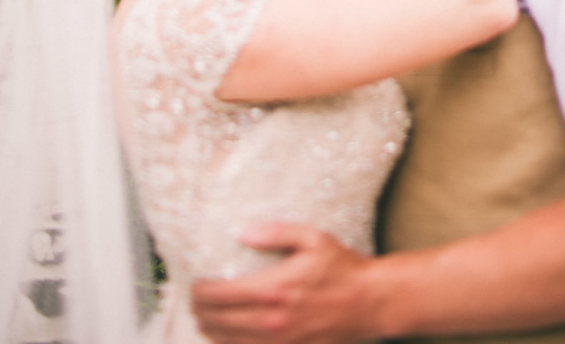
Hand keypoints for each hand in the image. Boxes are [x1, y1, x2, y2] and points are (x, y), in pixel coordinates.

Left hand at [191, 222, 373, 343]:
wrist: (370, 302)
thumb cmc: (342, 267)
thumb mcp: (312, 238)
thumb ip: (276, 232)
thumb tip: (242, 232)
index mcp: (273, 289)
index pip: (220, 296)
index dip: (199, 292)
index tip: (194, 283)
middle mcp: (272, 320)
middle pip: (217, 322)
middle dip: (199, 311)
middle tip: (195, 300)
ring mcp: (280, 341)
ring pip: (228, 343)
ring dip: (210, 331)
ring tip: (204, 318)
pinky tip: (228, 336)